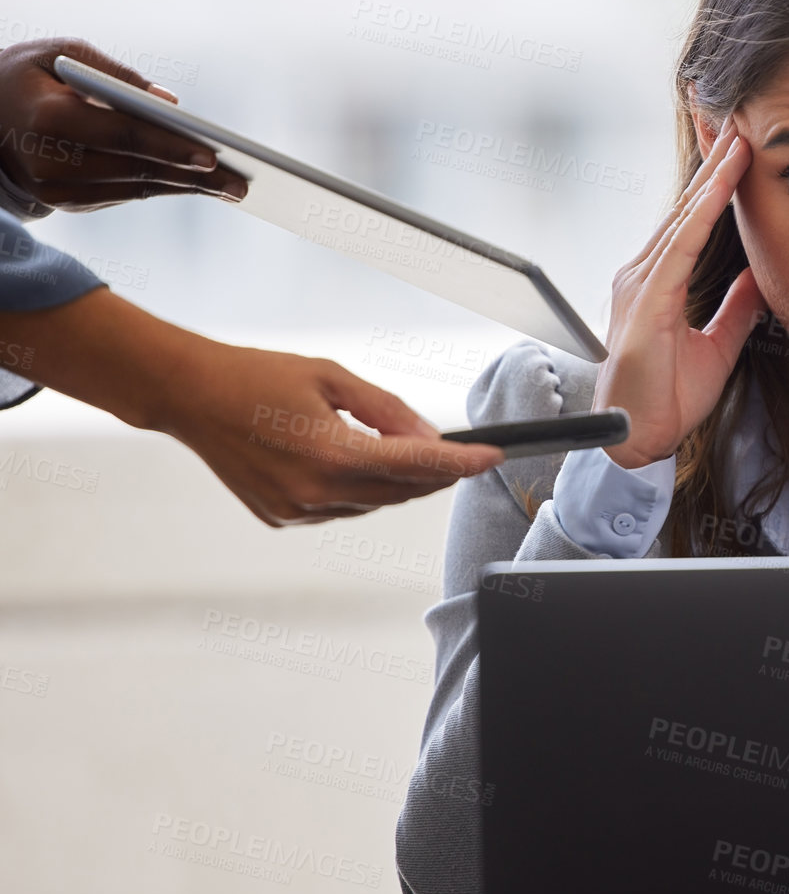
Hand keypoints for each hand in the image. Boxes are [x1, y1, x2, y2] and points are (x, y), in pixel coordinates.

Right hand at [0, 37, 247, 211]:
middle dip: (194, 178)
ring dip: (186, 189)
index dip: (171, 147)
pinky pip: (122, 194)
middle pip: (137, 171)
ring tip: (231, 189)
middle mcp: (50, 161)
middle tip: (241, 183)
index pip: (123, 137)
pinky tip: (195, 185)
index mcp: (49, 119)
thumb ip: (117, 75)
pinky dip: (161, 187)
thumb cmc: (26, 74)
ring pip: (135, 188)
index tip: (213, 155)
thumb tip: (170, 105)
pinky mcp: (64, 202)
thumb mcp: (62, 53)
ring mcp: (55, 188)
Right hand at [0, 287, 502, 524]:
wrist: (190, 396)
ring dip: (399, 481)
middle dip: (437, 472)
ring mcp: (297, 510)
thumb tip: (429, 436)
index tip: (494, 456)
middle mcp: (315, 492)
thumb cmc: (258, 376)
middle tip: (462, 452)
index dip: (463, 462)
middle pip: (403, 491)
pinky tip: (355, 462)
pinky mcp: (283, 517)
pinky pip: (343, 507)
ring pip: (375, 503)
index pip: (418, 464)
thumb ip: (387, 410)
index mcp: (331, 454)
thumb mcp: (332, 377)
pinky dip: (362, 488)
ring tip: (401, 448)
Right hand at [591, 116, 766, 467]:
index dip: (715, 183)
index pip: (691, 221)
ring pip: (683, 218)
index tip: (740, 147)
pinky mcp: (646, 303)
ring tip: (739, 139)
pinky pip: (680, 248)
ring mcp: (640, 285)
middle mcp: (643, 274)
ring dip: (713, 177)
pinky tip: (721, 188)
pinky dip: (702, 214)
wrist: (636, 439)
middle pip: (685, 207)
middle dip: (713, 163)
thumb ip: (735, 310)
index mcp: (658, 282)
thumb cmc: (668, 398)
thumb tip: (759, 278)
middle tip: (739, 120)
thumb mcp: (718, 346)